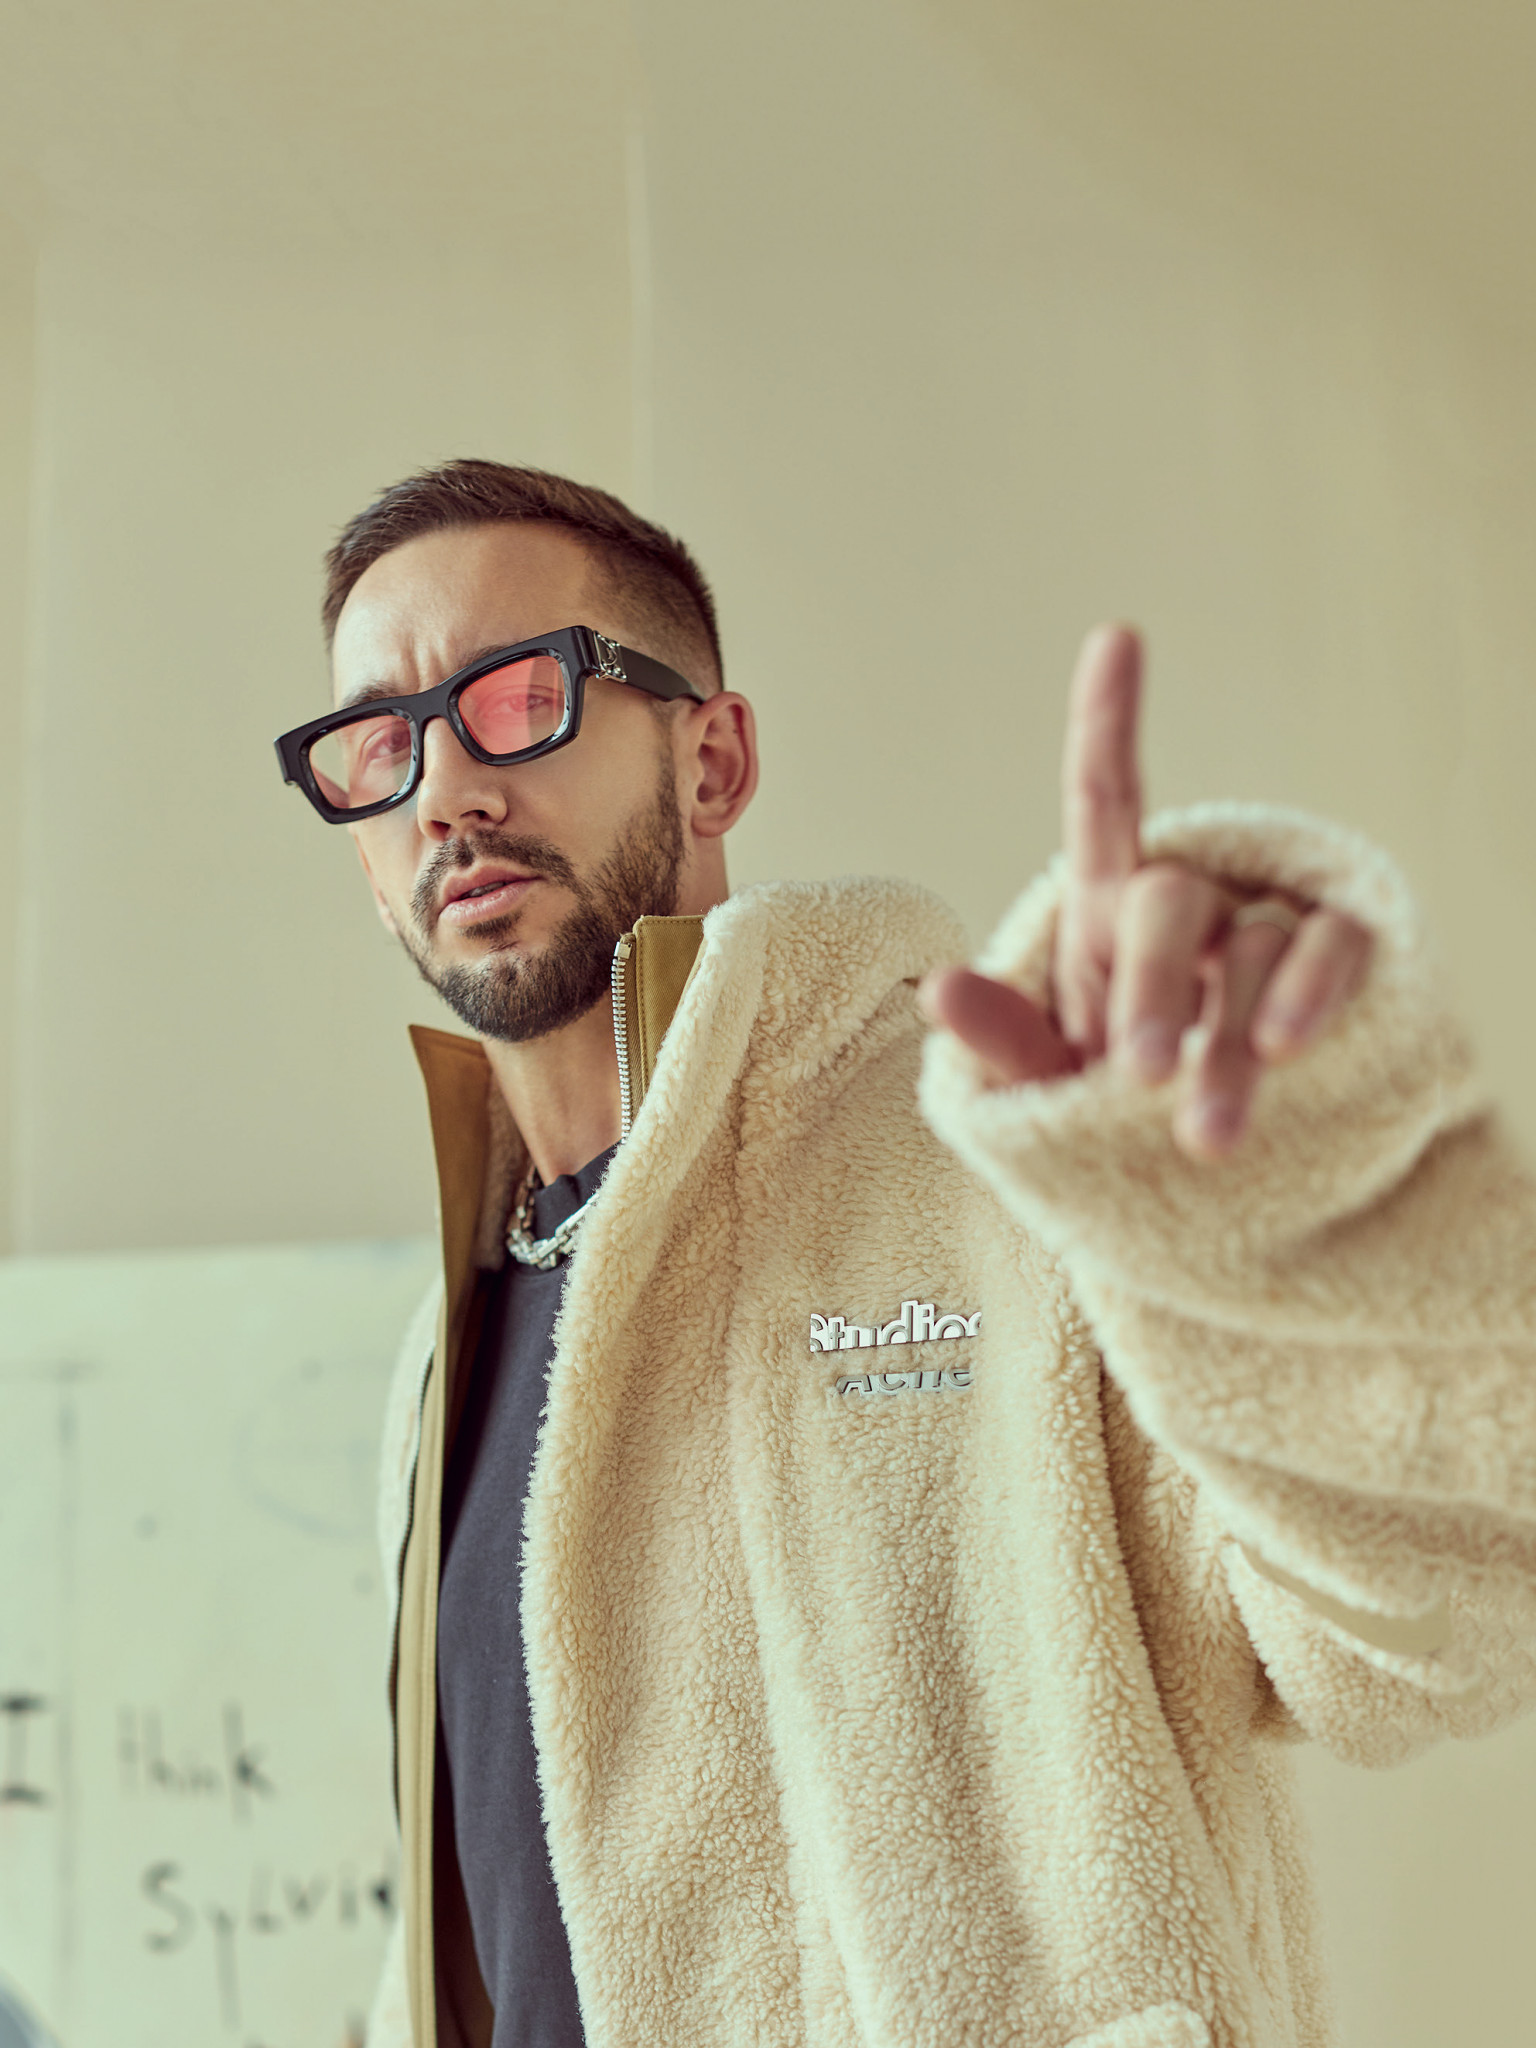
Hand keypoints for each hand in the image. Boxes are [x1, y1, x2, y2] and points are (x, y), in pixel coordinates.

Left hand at [919, 625, 1373, 1159]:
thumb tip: (935, 989)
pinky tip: (1291, 1048)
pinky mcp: (1328, 966)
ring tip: (1206, 1132)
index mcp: (1104, 910)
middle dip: (1154, 991)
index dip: (1110, 722)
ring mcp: (1261, 929)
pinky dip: (1314, 992)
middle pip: (1172, 902)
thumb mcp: (1039, 1084)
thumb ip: (1000, 1039)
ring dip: (1234, 1041)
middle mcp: (1186, 904)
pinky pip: (1331, 951)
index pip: (1107, 802)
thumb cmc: (1102, 1108)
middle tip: (1139, 1079)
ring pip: (1255, 950)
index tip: (1117, 637)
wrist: (1184, 1168)